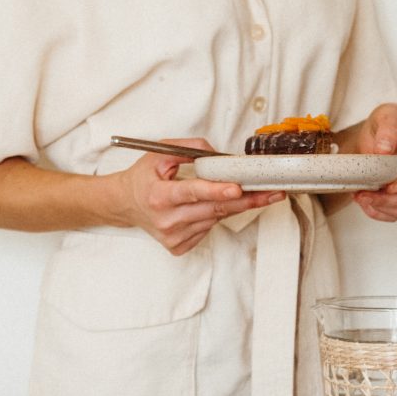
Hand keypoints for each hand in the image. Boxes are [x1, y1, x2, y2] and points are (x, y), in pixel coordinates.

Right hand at [115, 138, 284, 254]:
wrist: (126, 204)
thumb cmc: (143, 178)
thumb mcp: (159, 154)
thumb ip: (189, 148)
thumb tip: (219, 155)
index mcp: (159, 196)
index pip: (193, 192)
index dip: (217, 190)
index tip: (237, 187)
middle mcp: (166, 220)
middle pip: (214, 209)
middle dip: (245, 199)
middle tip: (271, 192)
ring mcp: (173, 237)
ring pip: (215, 218)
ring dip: (232, 204)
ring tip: (242, 192)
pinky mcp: (178, 247)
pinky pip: (208, 228)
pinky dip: (214, 215)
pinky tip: (206, 206)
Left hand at [348, 104, 396, 221]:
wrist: (376, 132)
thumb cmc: (387, 121)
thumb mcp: (387, 114)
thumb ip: (388, 128)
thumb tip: (384, 150)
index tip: (390, 187)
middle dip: (388, 200)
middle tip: (365, 195)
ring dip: (382, 208)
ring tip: (362, 197)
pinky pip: (392, 213)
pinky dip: (377, 212)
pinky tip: (364, 202)